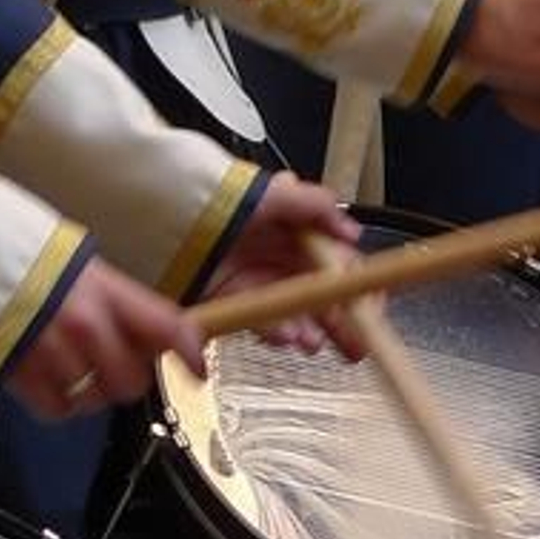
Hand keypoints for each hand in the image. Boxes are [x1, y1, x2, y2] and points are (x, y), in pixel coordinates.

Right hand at [8, 258, 198, 419]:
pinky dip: (60, 403)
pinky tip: (51, 381)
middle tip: (114, 363)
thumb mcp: (85, 269)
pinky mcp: (18, 377)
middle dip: (129, 376)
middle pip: (133, 379)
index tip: (198, 369)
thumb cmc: (25, 261)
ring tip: (76, 367)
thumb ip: (122, 303)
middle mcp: (83, 324)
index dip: (189, 353)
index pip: (166, 326)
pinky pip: (57, 409)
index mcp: (105, 290)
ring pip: (96, 399)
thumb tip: (160, 332)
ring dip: (93, 391)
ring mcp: (51, 353)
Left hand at [202, 171, 366, 359]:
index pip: (339, 265)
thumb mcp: (276, 193)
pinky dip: (276, 331)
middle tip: (358, 345)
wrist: (167, 215)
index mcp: (297, 234)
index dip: (359, 287)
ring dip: (309, 329)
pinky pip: (261, 320)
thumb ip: (317, 207)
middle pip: (322, 297)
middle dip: (341, 322)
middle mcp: (279, 259)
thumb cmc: (219, 197)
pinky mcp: (233, 301)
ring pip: (295, 313)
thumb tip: (351, 229)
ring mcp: (257, 283)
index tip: (372, 307)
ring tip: (313, 341)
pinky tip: (287, 336)